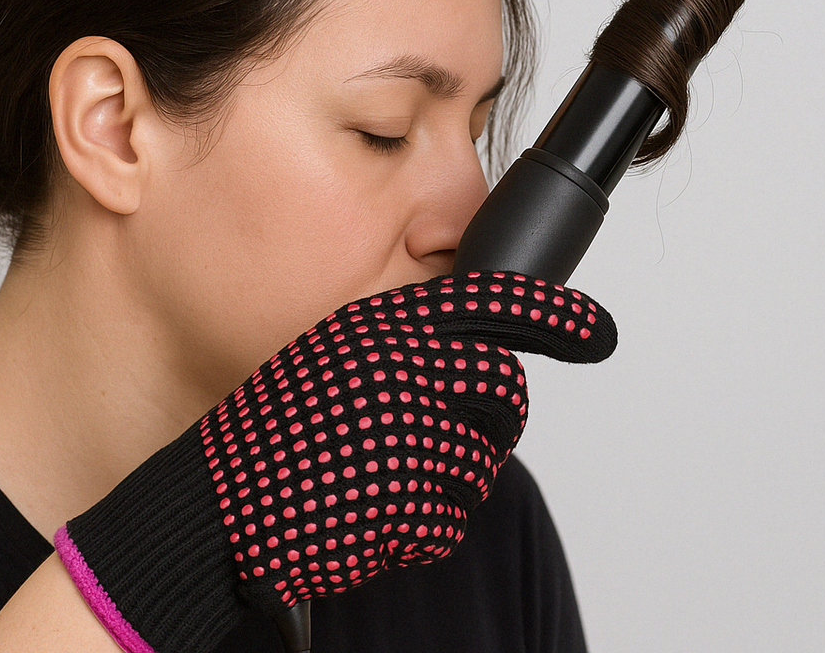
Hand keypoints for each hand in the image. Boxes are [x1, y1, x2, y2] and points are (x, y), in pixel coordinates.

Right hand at [56, 272, 615, 652]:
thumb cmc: (277, 426)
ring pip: (482, 462)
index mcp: (391, 328)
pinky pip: (452, 516)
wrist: (225, 504)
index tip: (599, 330)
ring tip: (382, 470)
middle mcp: (411, 375)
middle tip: (433, 429)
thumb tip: (475, 350)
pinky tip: (373, 505)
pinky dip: (422, 520)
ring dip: (446, 474)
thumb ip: (407, 342)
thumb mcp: (340, 352)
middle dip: (484, 416)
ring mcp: (416, 441)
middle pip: (504, 393)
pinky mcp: (414, 506)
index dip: (558, 317)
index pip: (495, 305)